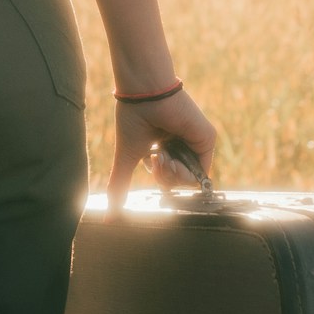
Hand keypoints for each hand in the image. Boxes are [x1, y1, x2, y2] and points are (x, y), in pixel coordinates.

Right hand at [106, 85, 218, 209]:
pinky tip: (173, 156)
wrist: (145, 94)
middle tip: (157, 158)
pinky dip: (185, 172)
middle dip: (165, 177)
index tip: (150, 160)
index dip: (159, 177)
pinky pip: (202, 173)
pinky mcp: (206, 139)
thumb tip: (107, 218)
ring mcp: (195, 142)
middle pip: (178, 181)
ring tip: (162, 155)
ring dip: (172, 174)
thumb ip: (120, 185)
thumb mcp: (128, 158)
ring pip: (189, 180)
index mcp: (165, 145)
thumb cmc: (134, 118)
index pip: (167, 176)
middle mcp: (182, 144)